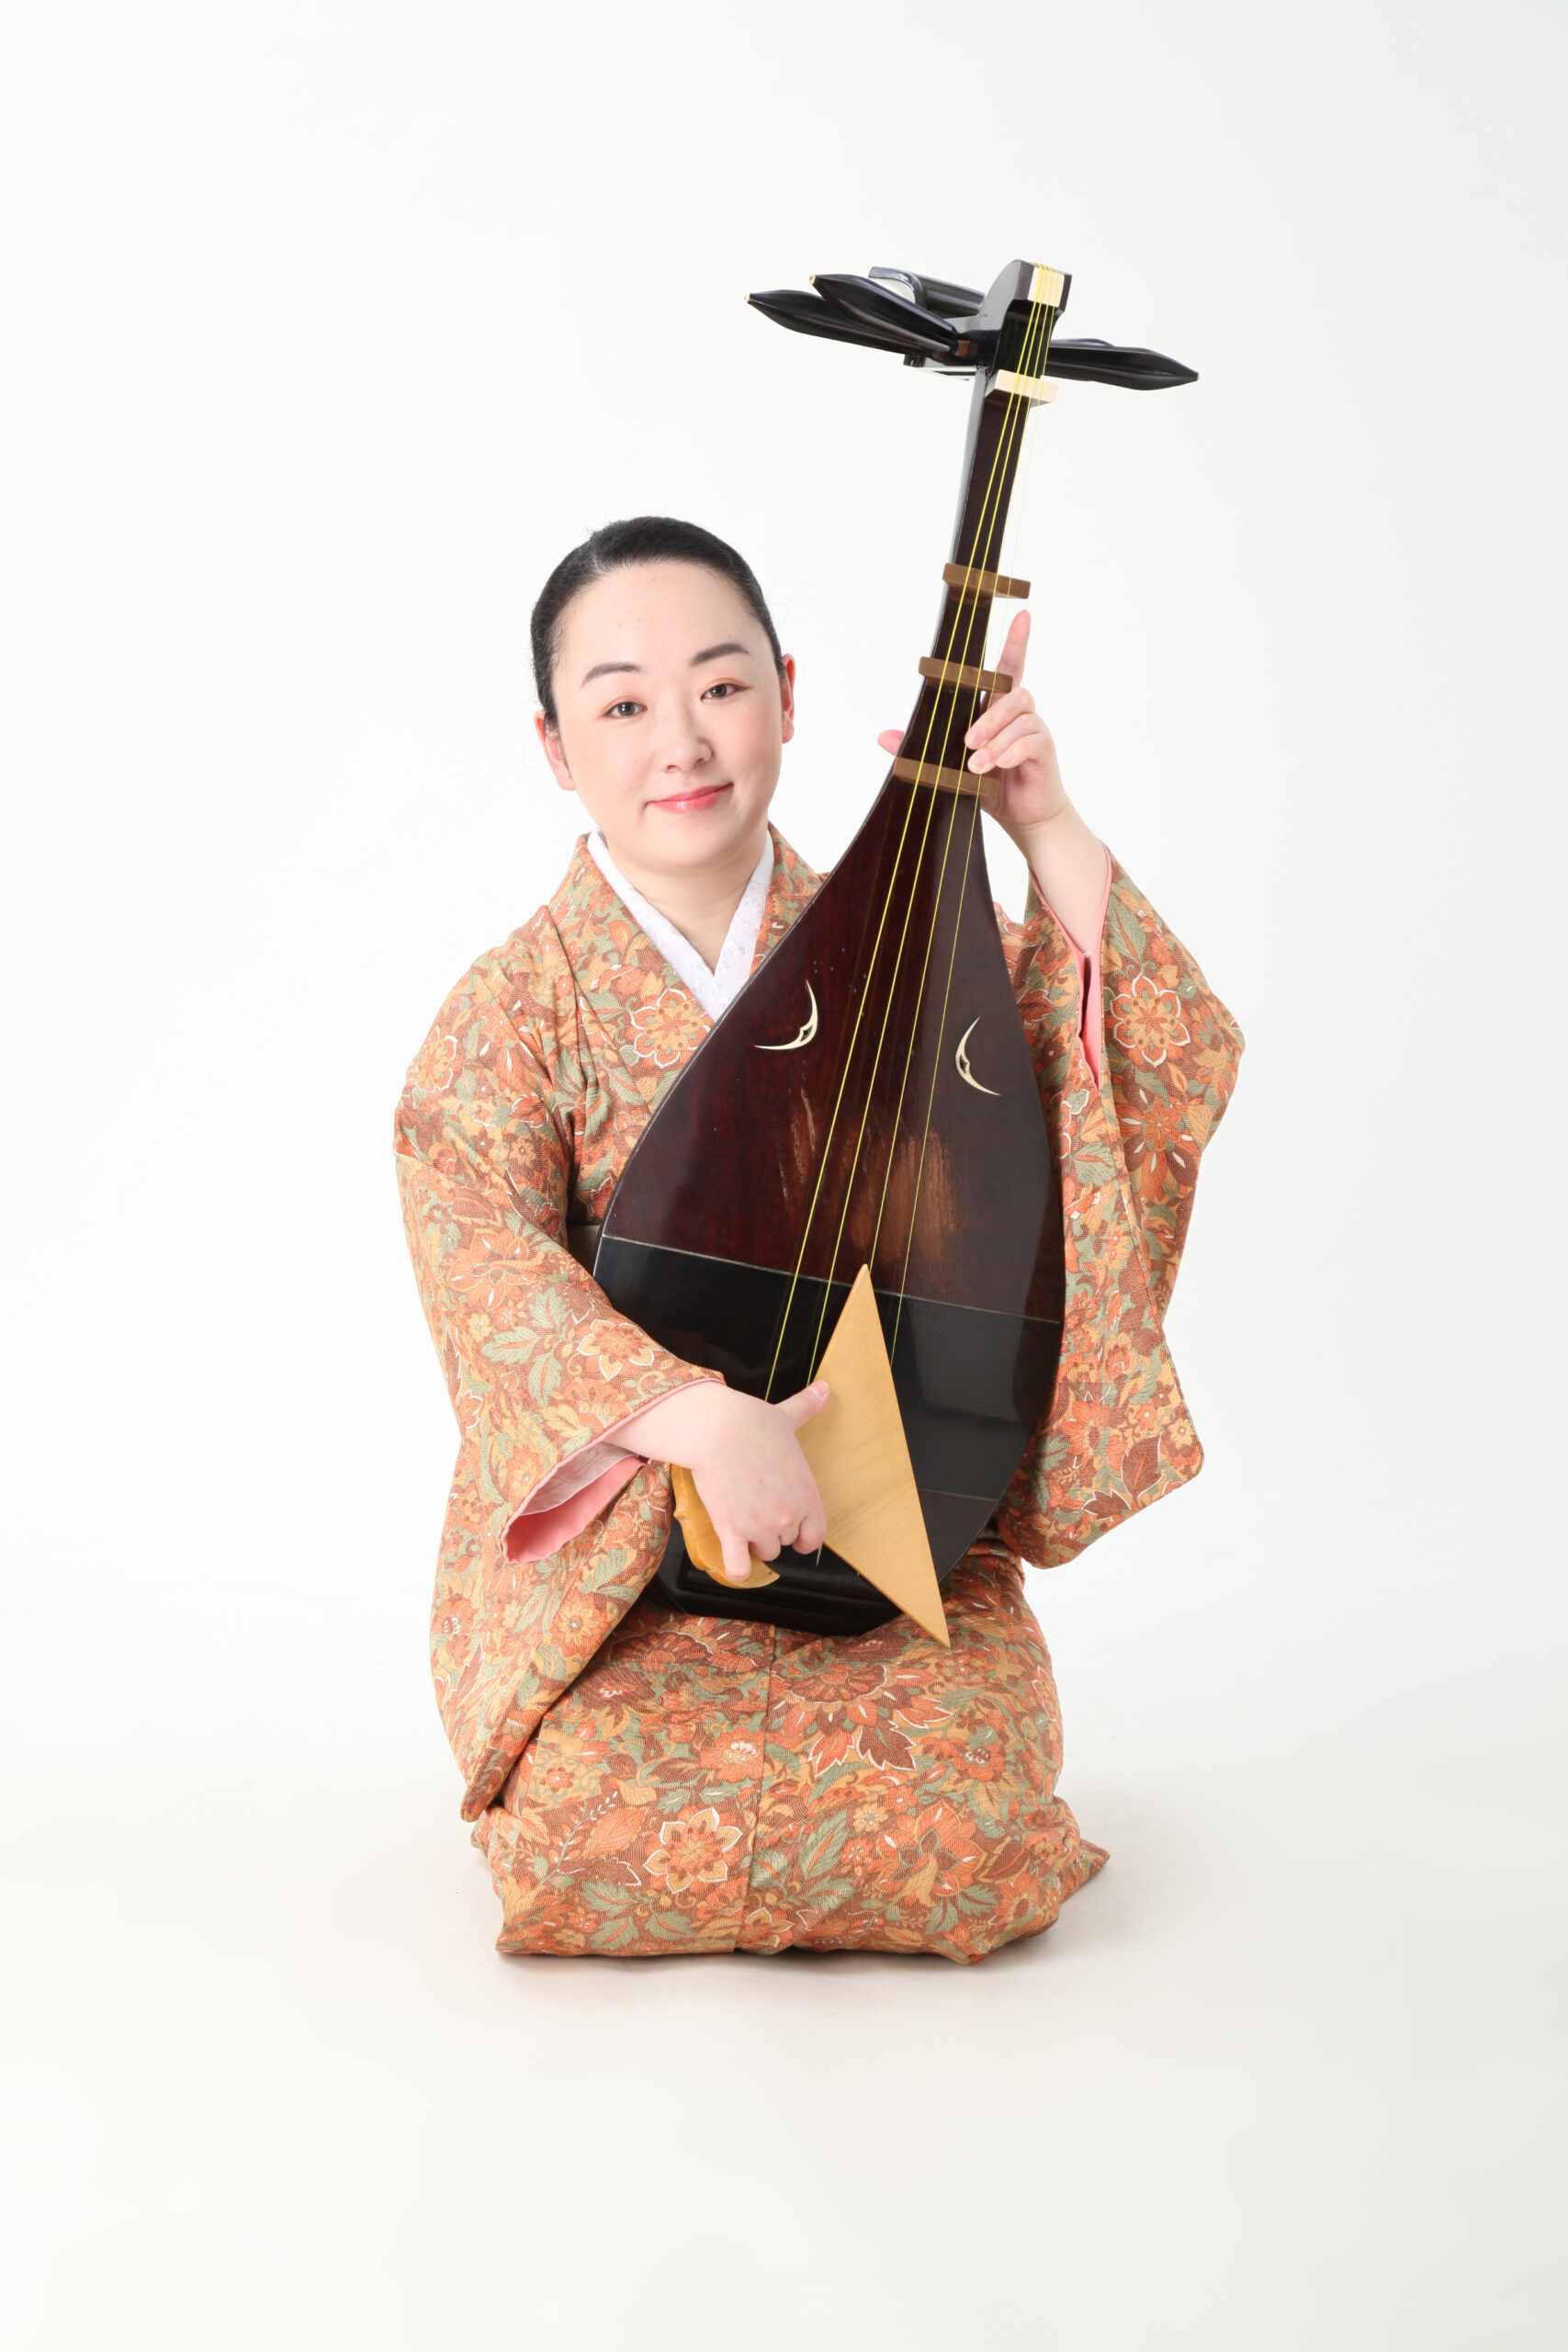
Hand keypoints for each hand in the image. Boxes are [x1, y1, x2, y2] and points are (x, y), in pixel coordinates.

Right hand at [619, 1380, 828, 1584]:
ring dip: (751, 1543)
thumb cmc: (750, 1422)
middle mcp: (788, 1515)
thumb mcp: (786, 1417)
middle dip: (771, 1532)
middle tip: (755, 1510)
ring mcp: (761, 1526)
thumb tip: (825, 1388)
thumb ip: (808, 1408)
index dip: (802, 1536)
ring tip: (739, 1520)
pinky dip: (735, 1568)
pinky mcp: (732, 1531)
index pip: (815, 1536)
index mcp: (807, 1494)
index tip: (790, 1530)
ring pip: (763, 1553)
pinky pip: (738, 1568)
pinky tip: (731, 1556)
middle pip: (785, 1544)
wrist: (716, 1429)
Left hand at [876, 605, 1106, 948]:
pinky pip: (1029, 740)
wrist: (1023, 817)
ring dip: (994, 740)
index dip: (1016, 642)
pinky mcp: (1045, 749)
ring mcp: (1035, 729)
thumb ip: (920, 748)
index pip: (1009, 669)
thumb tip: (883, 736)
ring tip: (976, 764)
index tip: (1023, 615)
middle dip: (986, 718)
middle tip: (967, 743)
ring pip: (1017, 718)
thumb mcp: (950, 767)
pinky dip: (1009, 752)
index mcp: (998, 709)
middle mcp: (1020, 712)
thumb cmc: (990, 786)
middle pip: (1009, 694)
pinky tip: (997, 766)